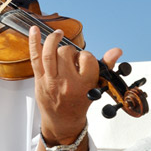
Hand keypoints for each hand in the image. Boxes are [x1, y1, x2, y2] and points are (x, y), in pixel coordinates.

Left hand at [29, 26, 120, 141]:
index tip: (85, 63)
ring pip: (50, 53)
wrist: (63, 121)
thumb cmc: (80, 103)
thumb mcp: (96, 86)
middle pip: (66, 53)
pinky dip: (34, 42)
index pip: (87, 58)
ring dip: (54, 40)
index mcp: (83, 84)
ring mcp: (51, 81)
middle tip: (72, 60)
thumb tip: (117, 51)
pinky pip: (35, 58)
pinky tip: (34, 30)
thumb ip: (106, 66)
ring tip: (58, 34)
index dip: (86, 57)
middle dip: (70, 51)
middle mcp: (66, 82)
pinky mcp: (39, 80)